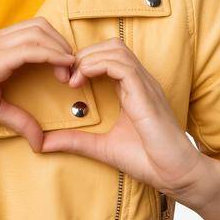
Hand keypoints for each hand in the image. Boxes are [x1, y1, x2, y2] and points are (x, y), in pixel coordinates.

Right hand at [0, 17, 76, 152]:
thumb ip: (19, 119)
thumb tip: (40, 142)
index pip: (34, 30)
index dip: (56, 45)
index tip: (68, 70)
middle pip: (41, 26)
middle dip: (63, 44)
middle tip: (72, 71)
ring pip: (40, 33)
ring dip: (61, 51)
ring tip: (69, 74)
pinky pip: (31, 49)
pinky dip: (53, 56)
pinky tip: (63, 69)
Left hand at [41, 37, 209, 198]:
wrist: (176, 174)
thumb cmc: (148, 160)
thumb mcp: (102, 148)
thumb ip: (76, 141)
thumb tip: (43, 143)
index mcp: (133, 89)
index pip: (109, 56)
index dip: (85, 61)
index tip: (66, 81)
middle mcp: (141, 82)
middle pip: (112, 46)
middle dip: (84, 55)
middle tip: (65, 77)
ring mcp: (145, 85)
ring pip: (116, 50)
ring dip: (88, 59)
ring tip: (72, 79)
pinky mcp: (146, 94)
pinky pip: (122, 66)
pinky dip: (99, 66)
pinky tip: (82, 81)